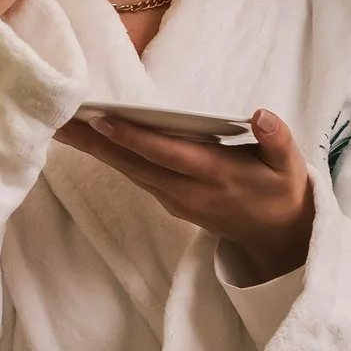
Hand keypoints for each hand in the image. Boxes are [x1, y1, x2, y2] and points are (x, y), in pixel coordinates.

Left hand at [55, 108, 314, 282]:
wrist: (275, 235)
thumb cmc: (280, 189)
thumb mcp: (289, 165)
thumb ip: (277, 139)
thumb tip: (261, 115)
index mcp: (215, 175)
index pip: (167, 154)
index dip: (134, 138)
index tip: (102, 120)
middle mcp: (187, 191)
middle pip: (134, 164)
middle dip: (96, 143)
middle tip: (61, 121)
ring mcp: (174, 199)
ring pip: (129, 171)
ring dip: (95, 150)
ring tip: (63, 126)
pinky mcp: (169, 201)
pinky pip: (134, 175)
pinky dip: (110, 157)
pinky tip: (89, 140)